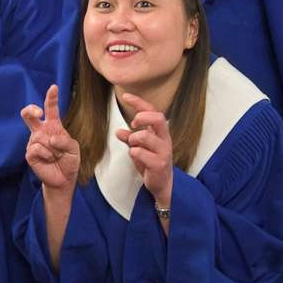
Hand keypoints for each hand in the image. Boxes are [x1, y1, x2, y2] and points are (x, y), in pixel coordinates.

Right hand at [21, 84, 79, 191]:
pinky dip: (47, 155)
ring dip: (52, 148)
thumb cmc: (69, 161)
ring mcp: (34, 142)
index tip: (54, 87)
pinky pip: (37, 148)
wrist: (64, 178)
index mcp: (53, 126)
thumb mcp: (74, 148)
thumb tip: (50, 139)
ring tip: (55, 156)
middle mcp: (41, 131)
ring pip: (40, 137)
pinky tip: (49, 160)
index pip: (51, 109)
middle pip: (29, 115)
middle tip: (37, 112)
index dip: (51, 98)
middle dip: (30, 110)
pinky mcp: (30, 153)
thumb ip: (65, 140)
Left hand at [115, 93, 173, 209]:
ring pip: (146, 136)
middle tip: (133, 122)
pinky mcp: (159, 164)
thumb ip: (130, 139)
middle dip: (142, 117)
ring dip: (134, 138)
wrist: (162, 186)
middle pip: (158, 118)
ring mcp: (163, 151)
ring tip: (132, 145)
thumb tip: (118, 131)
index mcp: (160, 133)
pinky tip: (135, 156)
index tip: (126, 96)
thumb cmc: (151, 164)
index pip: (153, 111)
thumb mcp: (139, 149)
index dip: (139, 102)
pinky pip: (141, 153)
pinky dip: (134, 152)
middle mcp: (164, 139)